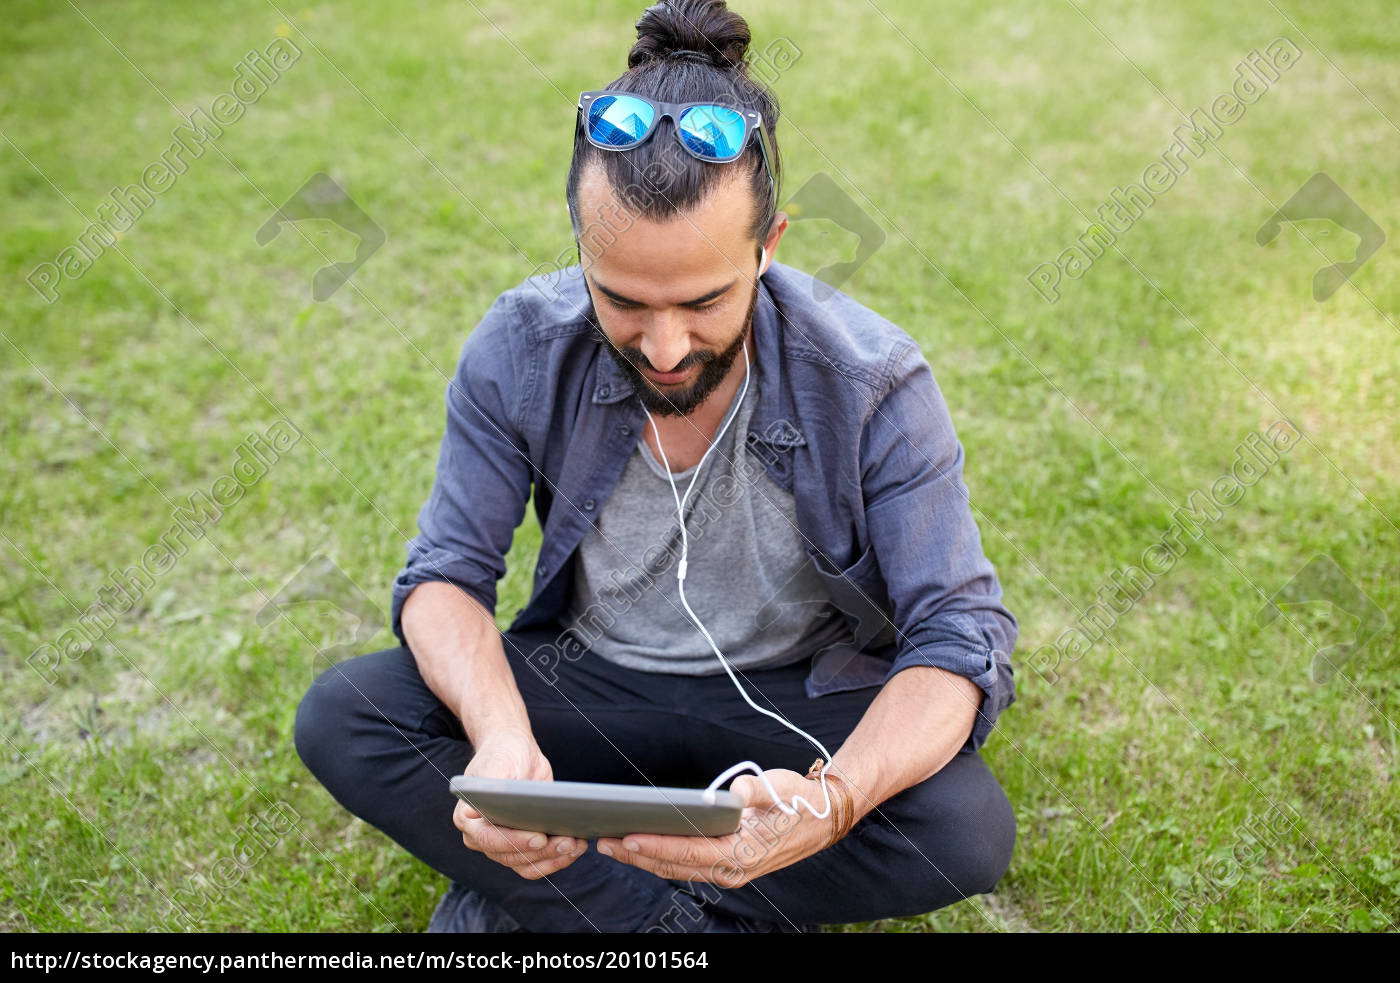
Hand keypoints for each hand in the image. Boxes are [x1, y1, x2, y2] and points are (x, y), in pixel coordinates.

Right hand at [452, 730, 586, 879]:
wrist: (518, 753)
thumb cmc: (504, 754)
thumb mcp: (497, 764)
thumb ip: (486, 786)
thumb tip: (469, 812)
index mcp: (468, 818)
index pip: (488, 839)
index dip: (514, 842)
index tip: (539, 839)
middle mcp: (482, 837)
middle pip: (511, 856)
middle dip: (542, 852)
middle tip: (568, 842)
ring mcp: (503, 844)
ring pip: (526, 865)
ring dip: (553, 859)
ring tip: (576, 845)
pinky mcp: (523, 845)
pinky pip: (538, 862)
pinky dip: (557, 859)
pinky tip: (575, 848)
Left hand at [594, 768, 844, 887]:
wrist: (823, 818)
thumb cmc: (800, 800)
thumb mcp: (782, 789)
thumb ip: (758, 790)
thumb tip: (736, 791)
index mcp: (743, 853)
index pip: (689, 853)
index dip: (656, 845)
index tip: (629, 836)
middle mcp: (732, 869)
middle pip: (675, 866)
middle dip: (638, 855)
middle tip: (604, 842)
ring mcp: (729, 870)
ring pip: (677, 869)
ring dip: (644, 858)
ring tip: (614, 845)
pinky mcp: (727, 864)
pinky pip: (686, 866)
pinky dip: (661, 856)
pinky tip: (642, 846)